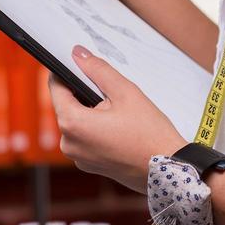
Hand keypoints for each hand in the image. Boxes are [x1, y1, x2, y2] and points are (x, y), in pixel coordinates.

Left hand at [49, 45, 186, 192]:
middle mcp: (69, 144)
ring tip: (119, 108)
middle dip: (84, 91)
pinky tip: (119, 125)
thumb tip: (78, 54)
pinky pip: (86, 137)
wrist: (168, 170)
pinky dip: (97, 126)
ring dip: (92, 109)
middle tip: (111, 89)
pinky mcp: (89, 164)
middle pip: (67, 104)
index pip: (56, 87)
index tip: (80, 62)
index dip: (67, 71)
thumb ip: (98, 70)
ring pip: (78, 120)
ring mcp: (78, 157)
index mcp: (72, 124)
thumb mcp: (125, 92)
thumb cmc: (149, 133)